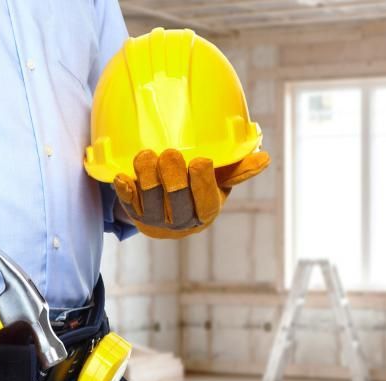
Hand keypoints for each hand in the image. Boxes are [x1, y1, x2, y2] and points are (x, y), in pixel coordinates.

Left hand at [113, 148, 269, 238]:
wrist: (165, 215)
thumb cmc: (197, 192)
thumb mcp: (219, 183)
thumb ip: (237, 171)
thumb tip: (265, 158)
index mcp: (204, 212)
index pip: (205, 202)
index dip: (202, 183)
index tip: (200, 161)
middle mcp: (180, 221)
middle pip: (177, 202)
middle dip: (173, 178)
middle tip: (170, 153)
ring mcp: (155, 219)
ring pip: (150, 202)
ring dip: (147, 178)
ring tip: (146, 155)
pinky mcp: (134, 213)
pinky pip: (127, 203)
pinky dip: (124, 190)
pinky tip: (121, 176)